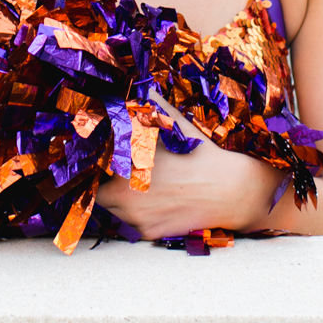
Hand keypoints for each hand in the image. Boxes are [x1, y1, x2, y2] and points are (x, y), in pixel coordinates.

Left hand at [95, 119, 282, 238]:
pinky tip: (159, 202)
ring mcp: (135, 218)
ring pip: (115, 211)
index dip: (99, 164)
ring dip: (122, 201)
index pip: (93, 168)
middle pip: (100, 192)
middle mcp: (124, 196)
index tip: (107, 160)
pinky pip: (132, 226)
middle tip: (128, 174)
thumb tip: (139, 88)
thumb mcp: (173, 124)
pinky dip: (140, 216)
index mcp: (124, 166)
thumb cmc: (199, 154)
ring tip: (147, 188)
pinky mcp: (148, 234)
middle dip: (109, 183)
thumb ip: (150, 106)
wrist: (230, 190)